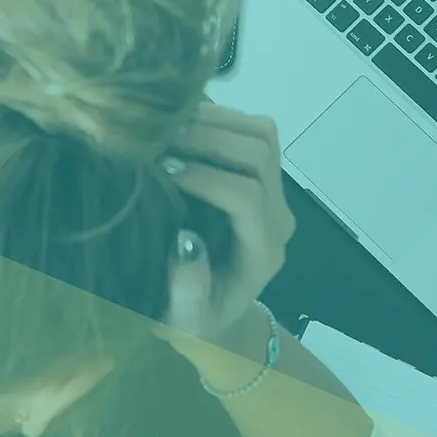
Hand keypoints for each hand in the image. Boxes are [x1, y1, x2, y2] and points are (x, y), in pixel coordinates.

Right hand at [156, 104, 295, 352]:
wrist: (214, 311)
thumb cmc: (193, 317)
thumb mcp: (184, 319)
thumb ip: (188, 290)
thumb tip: (185, 243)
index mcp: (262, 253)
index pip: (247, 198)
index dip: (207, 178)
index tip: (164, 171)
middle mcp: (276, 218)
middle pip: (260, 155)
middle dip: (209, 139)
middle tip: (159, 140)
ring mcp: (274, 192)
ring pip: (262, 134)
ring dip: (215, 122)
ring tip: (168, 127)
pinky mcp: (263, 175)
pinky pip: (253, 130)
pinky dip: (218, 117)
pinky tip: (180, 124)